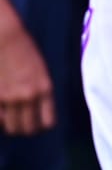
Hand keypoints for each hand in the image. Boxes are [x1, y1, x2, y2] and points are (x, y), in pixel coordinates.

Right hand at [0, 21, 53, 135]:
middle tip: (26, 127)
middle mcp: (29, 96)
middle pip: (29, 128)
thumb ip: (40, 90)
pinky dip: (0, 120)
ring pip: (12, 127)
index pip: (48, 121)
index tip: (41, 125)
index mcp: (45, 88)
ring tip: (13, 124)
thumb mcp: (41, 70)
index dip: (44, 125)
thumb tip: (37, 107)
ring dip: (13, 127)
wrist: (6, 39)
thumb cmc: (25, 50)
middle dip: (28, 130)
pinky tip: (2, 116)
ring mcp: (10, 98)